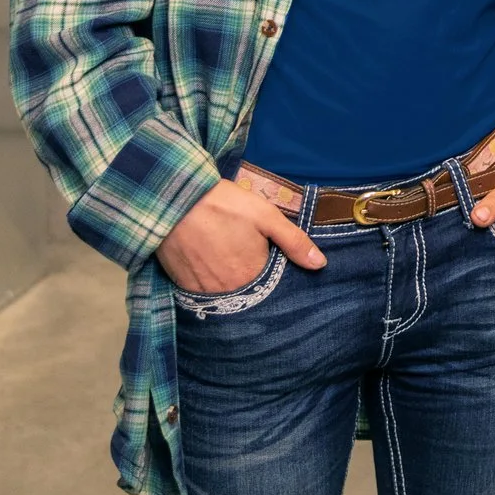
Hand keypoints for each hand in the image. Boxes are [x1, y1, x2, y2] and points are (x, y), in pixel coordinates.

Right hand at [156, 180, 325, 292]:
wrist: (174, 199)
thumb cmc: (224, 205)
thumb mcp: (266, 216)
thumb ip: (293, 241)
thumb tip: (319, 265)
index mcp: (251, 276)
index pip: (269, 287)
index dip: (269, 273)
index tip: (265, 259)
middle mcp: (228, 291)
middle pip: (246, 293)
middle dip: (249, 280)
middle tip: (242, 257)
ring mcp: (202, 291)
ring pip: (223, 295)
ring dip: (228, 284)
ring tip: (225, 260)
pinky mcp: (181, 285)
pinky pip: (201, 293)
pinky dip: (207, 283)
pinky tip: (208, 264)